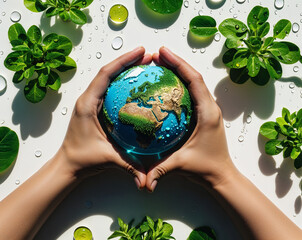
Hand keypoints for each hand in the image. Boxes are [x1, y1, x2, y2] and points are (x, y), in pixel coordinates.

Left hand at [57, 47, 151, 188]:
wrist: (68, 164)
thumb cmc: (81, 158)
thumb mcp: (107, 159)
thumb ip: (128, 166)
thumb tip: (145, 179)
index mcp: (87, 104)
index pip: (106, 75)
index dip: (124, 61)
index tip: (140, 52)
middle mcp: (88, 99)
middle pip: (108, 72)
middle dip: (128, 61)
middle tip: (148, 56)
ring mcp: (90, 102)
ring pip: (108, 78)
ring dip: (125, 69)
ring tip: (144, 64)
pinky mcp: (94, 107)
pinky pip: (109, 88)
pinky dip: (122, 82)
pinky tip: (136, 84)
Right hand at [146, 47, 237, 191]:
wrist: (222, 175)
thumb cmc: (207, 167)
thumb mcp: (182, 164)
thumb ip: (161, 169)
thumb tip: (144, 181)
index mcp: (208, 113)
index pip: (194, 80)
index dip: (179, 64)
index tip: (163, 52)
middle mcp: (210, 108)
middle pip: (194, 76)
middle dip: (177, 62)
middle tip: (157, 54)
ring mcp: (208, 110)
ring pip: (194, 83)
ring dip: (179, 70)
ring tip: (161, 63)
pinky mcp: (204, 114)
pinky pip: (192, 92)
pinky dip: (181, 83)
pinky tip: (166, 84)